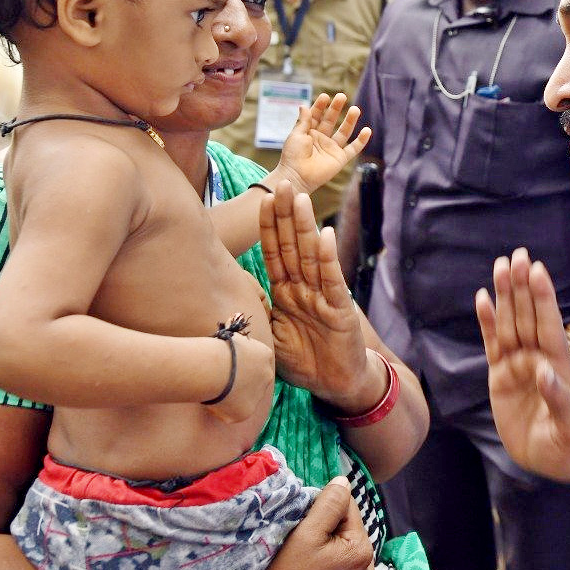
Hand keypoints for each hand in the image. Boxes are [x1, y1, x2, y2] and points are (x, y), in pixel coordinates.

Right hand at [203, 328, 275, 423]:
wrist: (215, 367)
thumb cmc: (218, 348)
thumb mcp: (232, 336)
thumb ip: (236, 335)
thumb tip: (234, 315)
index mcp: (265, 356)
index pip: (258, 364)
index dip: (243, 367)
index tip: (230, 368)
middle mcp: (267, 376)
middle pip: (254, 383)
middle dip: (239, 385)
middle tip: (220, 382)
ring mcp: (258, 396)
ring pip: (242, 400)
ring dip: (229, 398)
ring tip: (213, 389)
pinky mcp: (245, 412)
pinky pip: (231, 414)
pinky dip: (220, 411)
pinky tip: (212, 401)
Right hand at [248, 477, 374, 569]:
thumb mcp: (308, 532)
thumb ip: (330, 503)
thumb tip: (343, 481)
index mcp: (363, 549)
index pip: (348, 508)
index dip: (324, 506)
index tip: (303, 519)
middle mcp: (368, 568)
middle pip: (348, 528)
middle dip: (327, 525)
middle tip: (302, 537)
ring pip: (344, 546)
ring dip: (328, 543)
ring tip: (304, 554)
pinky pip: (341, 566)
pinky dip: (329, 561)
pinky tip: (310, 568)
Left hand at [259, 182, 369, 402]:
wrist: (336, 384)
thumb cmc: (304, 362)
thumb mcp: (269, 337)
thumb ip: (257, 314)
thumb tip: (230, 295)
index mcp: (286, 292)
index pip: (275, 253)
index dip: (269, 227)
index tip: (261, 201)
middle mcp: (304, 288)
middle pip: (293, 245)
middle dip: (286, 215)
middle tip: (281, 185)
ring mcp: (323, 296)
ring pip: (311, 256)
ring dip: (305, 227)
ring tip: (300, 199)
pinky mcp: (340, 310)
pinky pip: (332, 280)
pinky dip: (329, 258)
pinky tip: (325, 235)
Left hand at [268, 93, 370, 194]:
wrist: (297, 176)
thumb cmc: (292, 156)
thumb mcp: (296, 135)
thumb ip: (303, 121)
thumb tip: (304, 105)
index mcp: (309, 133)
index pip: (316, 116)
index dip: (320, 106)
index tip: (325, 96)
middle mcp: (321, 139)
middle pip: (331, 120)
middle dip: (336, 108)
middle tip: (342, 96)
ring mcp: (331, 149)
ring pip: (344, 132)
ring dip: (350, 121)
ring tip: (355, 109)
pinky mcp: (340, 159)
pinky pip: (353, 149)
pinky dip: (361, 141)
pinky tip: (367, 130)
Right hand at [474, 248, 569, 480]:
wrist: (552, 456)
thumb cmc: (568, 442)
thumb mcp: (569, 427)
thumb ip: (558, 400)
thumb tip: (543, 371)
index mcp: (557, 365)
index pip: (549, 325)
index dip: (544, 298)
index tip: (539, 271)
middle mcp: (537, 358)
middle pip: (528, 316)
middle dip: (523, 286)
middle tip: (518, 255)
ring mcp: (518, 364)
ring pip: (509, 323)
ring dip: (505, 295)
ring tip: (501, 266)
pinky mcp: (500, 374)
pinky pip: (492, 343)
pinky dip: (487, 321)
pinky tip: (482, 298)